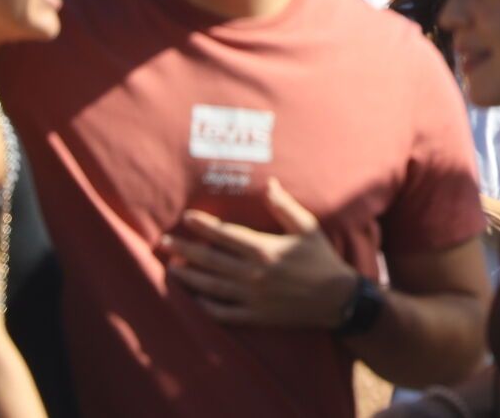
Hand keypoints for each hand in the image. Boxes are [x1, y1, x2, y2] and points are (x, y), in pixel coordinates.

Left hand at [163, 177, 357, 326]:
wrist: (336, 299)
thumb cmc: (322, 259)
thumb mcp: (307, 227)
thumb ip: (284, 206)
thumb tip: (268, 183)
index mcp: (265, 249)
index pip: (225, 235)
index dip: (204, 225)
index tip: (186, 217)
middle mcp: (253, 273)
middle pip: (211, 260)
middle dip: (184, 250)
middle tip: (163, 243)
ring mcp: (252, 297)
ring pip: (211, 286)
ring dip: (189, 277)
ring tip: (171, 268)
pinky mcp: (255, 316)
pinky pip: (224, 313)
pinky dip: (205, 306)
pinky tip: (192, 298)